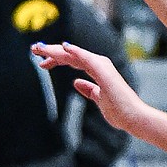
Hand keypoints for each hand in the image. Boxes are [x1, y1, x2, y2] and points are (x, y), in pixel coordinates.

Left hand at [31, 42, 149, 133]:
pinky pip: (86, 58)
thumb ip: (89, 89)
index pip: (72, 60)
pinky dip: (75, 51)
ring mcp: (102, 66)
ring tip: (40, 48)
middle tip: (34, 49)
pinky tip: (63, 48)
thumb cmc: (119, 111)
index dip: (56, 58)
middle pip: (70, 54)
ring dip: (56, 50)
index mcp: (97, 70)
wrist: (133, 118)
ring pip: (73, 54)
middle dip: (51, 51)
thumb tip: (77, 83)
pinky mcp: (104, 71)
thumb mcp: (98, 99)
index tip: (41, 61)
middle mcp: (99, 64)